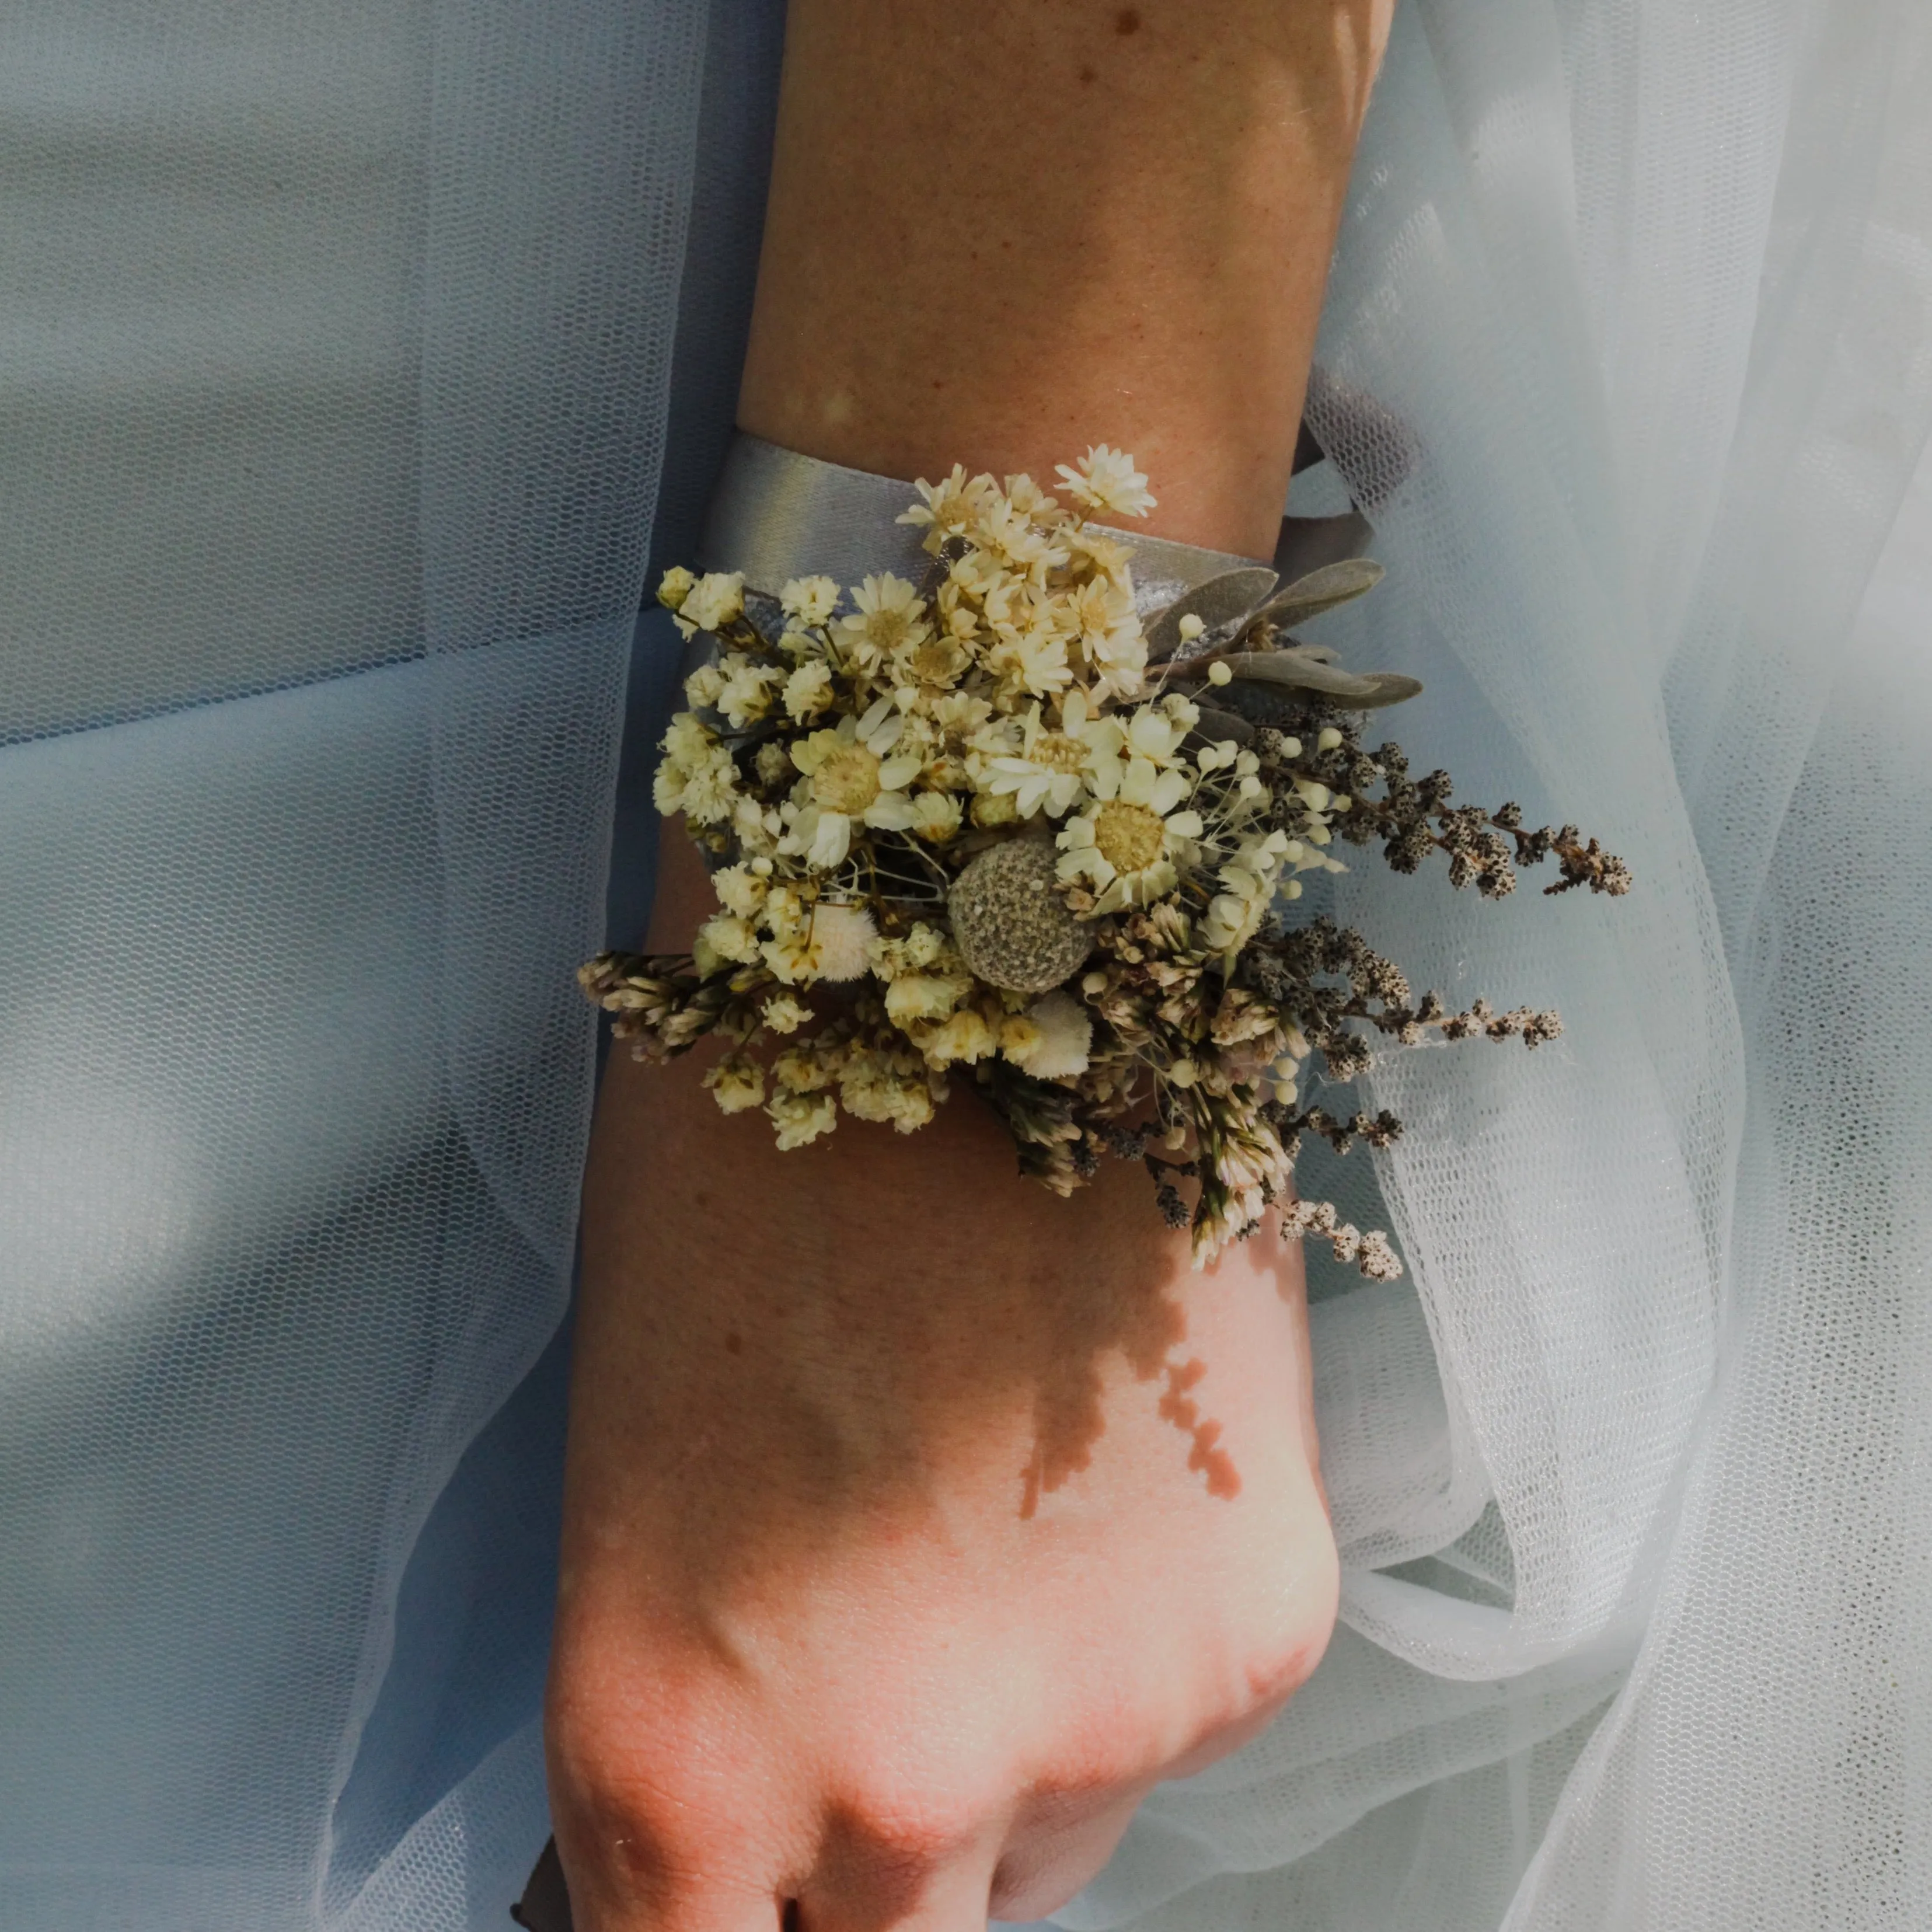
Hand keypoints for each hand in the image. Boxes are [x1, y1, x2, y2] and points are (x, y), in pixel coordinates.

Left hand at [547, 849, 1336, 1926]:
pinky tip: (1097, 1454)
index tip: (777, 1890)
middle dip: (892, 1859)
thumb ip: (731, 1724)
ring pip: (1062, 1844)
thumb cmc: (747, 1178)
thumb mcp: (649, 1497)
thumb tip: (804, 1835)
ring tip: (998, 1519)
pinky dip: (1139, 1632)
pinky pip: (1184, 1719)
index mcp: (670, 1754)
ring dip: (1030, 1742)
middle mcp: (889, 1786)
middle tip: (894, 1675)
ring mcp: (1099, 1723)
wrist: (951, 952)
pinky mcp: (1257, 1630)